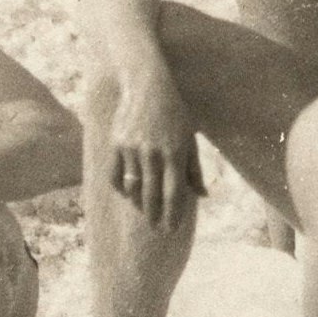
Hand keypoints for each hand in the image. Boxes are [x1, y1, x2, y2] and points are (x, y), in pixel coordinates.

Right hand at [103, 67, 199, 227]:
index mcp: (176, 153)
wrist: (145, 86)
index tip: (171, 229)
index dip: (173, 214)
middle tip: (156, 229)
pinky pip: (115, 175)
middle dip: (154, 216)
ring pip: (133, 187)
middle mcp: (153, 154)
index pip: (174, 193)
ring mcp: (132, 149)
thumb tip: (202, 196)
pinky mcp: (116, 144)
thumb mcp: (190, 138)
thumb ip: (194, 169)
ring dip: (138, 204)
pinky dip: (121, 188)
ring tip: (144, 211)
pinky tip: (128, 193)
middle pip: (152, 195)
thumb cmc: (174, 113)